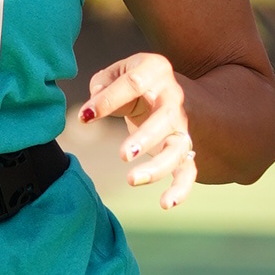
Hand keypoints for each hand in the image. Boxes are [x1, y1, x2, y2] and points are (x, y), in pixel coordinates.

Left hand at [80, 50, 197, 208]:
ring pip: (177, 148)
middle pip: (165, 119)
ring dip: (158, 167)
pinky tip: (166, 204)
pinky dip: (181, 189)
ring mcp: (182, 126)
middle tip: (123, 155)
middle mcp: (174, 98)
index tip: (85, 117)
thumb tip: (91, 111)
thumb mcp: (118, 72)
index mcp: (156, 70)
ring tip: (132, 180)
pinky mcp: (186, 149)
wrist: (174, 92)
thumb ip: (102, 85)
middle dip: (145, 138)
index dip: (108, 100)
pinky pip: (189, 171)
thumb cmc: (135, 82)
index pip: (134, 83)